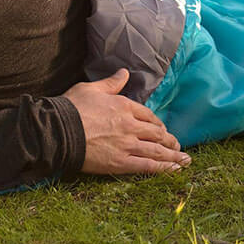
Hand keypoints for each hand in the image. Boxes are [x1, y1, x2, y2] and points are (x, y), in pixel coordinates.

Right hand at [63, 68, 190, 174]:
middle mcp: (130, 125)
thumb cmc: (72, 108)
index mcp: (124, 106)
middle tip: (178, 146)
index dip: (158, 124)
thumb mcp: (92, 89)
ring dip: (173, 155)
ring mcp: (127, 145)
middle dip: (169, 140)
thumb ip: (112, 83)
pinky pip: (147, 166)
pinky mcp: (120, 162)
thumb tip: (124, 72)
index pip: (148, 116)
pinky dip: (163, 168)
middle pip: (156, 134)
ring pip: (156, 151)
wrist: (58, 130)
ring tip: (184, 159)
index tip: (162, 129)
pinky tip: (174, 170)